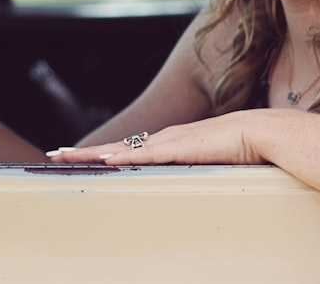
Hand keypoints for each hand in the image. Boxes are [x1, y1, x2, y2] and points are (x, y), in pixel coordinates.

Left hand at [46, 111, 267, 165]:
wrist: (263, 133)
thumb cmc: (243, 149)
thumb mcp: (212, 165)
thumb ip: (196, 172)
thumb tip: (188, 186)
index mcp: (172, 143)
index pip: (131, 149)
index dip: (105, 154)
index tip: (84, 157)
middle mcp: (165, 139)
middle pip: (117, 147)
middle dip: (86, 152)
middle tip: (57, 155)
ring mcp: (171, 142)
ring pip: (122, 149)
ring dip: (93, 154)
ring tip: (67, 157)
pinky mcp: (180, 148)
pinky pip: (145, 156)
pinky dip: (122, 158)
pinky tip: (105, 161)